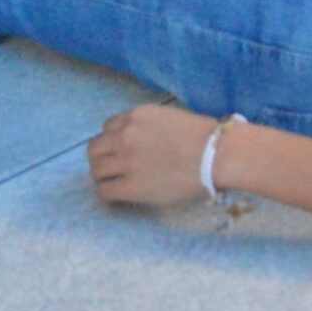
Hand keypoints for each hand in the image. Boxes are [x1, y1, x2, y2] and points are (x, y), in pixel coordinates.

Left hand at [88, 104, 224, 207]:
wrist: (216, 156)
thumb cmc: (203, 136)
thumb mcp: (169, 117)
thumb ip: (148, 126)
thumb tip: (141, 141)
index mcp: (136, 116)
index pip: (108, 128)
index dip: (113, 140)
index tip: (120, 150)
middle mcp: (125, 135)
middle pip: (95, 148)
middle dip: (101, 158)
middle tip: (112, 168)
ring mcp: (126, 161)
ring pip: (96, 170)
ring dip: (102, 176)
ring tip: (114, 182)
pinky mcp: (131, 186)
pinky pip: (105, 191)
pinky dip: (108, 193)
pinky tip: (119, 195)